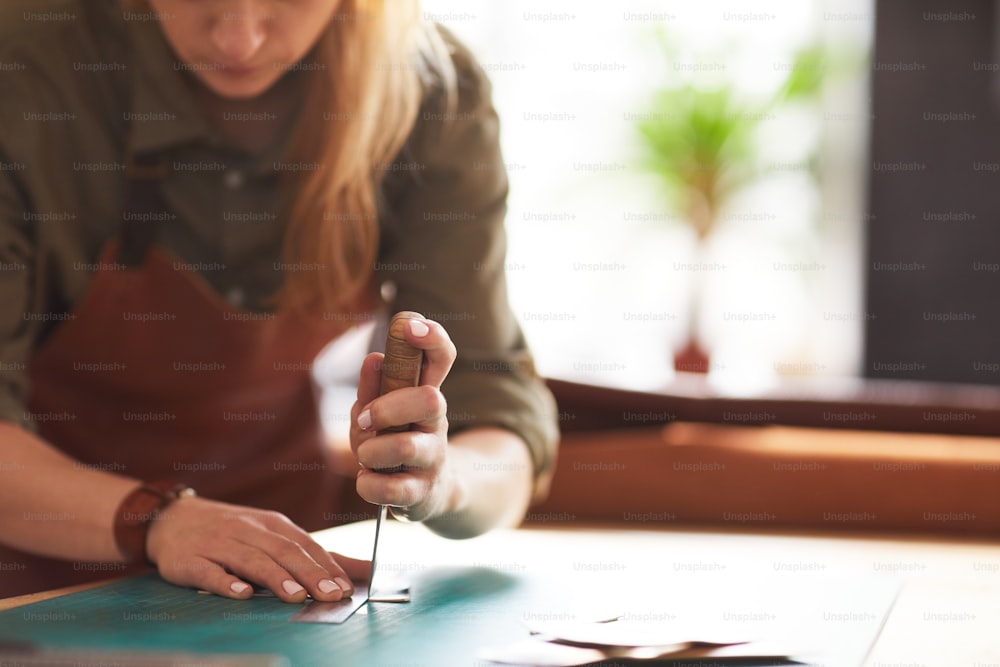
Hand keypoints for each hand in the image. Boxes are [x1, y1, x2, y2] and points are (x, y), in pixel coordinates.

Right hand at [145, 496, 369, 601]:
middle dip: (309, 573)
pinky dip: (224, 581)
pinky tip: (241, 593)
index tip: (346, 588)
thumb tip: (364, 570)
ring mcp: (218, 543)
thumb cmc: (234, 532)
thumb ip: (317, 555)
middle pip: (283, 551)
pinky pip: (207, 570)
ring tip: (295, 596)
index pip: (305, 544)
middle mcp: (248, 529)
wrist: (171, 519)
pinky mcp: (188, 559)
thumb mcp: (274, 535)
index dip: (326, 566)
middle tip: (330, 595)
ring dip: (274, 577)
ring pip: (250, 559)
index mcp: (272, 524)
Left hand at [350, 316, 461, 521]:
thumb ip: (373, 388)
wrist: (426, 494)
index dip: (432, 337)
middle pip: (431, 400)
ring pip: (408, 447)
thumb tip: (374, 360)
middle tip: (365, 420)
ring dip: (372, 451)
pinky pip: (392, 488)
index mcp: (425, 395)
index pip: (442, 358)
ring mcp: (433, 459)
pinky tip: (367, 480)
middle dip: (388, 408)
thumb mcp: (378, 412)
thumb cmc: (394, 443)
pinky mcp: (423, 493)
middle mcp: (436, 424)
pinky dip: (369, 484)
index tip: (411, 325)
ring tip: (364, 457)